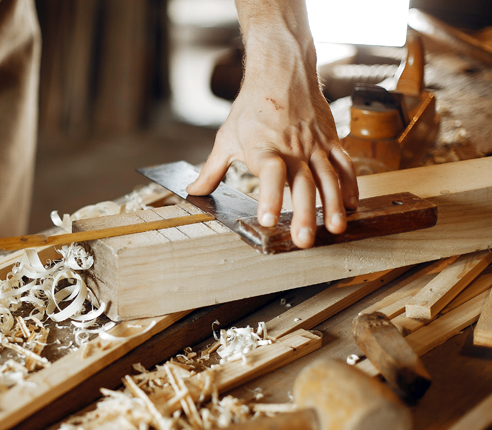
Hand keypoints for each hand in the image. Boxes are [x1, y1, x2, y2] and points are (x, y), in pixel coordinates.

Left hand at [187, 1, 357, 249]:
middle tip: (304, 240)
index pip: (268, 174)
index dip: (269, 196)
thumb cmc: (251, 107)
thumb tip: (193, 191)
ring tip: (336, 229)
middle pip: (302, 183)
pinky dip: (350, 185)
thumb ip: (211, 170)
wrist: (282, 72)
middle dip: (305, 214)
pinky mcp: (330, 140)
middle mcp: (292, 148)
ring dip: (334, 205)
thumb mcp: (226, 138)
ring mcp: (314, 144)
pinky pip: (344, 164)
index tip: (267, 219)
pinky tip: (352, 206)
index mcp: (263, 147)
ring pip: (328, 177)